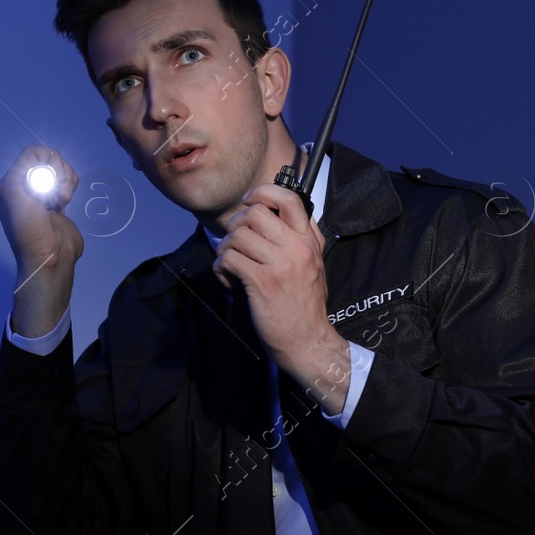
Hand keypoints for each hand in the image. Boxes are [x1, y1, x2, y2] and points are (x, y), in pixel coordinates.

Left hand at [0, 145, 82, 336]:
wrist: (51, 256)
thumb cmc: (28, 226)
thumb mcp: (13, 189)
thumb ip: (24, 164)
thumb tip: (45, 154)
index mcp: (8, 182)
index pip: (32, 154)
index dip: (44, 164)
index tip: (43, 185)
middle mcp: (24, 185)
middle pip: (50, 159)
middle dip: (56, 174)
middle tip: (52, 196)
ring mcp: (43, 192)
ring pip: (62, 169)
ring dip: (65, 183)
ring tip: (59, 202)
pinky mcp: (60, 199)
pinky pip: (70, 180)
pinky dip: (71, 187)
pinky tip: (64, 202)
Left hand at [215, 183, 351, 413]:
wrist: (308, 342)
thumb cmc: (305, 307)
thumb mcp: (313, 266)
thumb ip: (299, 240)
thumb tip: (273, 217)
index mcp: (309, 241)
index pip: (289, 199)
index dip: (262, 192)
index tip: (250, 202)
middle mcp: (297, 248)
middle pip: (255, 213)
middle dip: (236, 224)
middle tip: (235, 242)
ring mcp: (280, 264)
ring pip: (237, 236)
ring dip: (226, 249)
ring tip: (232, 266)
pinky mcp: (262, 283)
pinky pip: (229, 259)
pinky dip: (221, 269)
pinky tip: (229, 280)